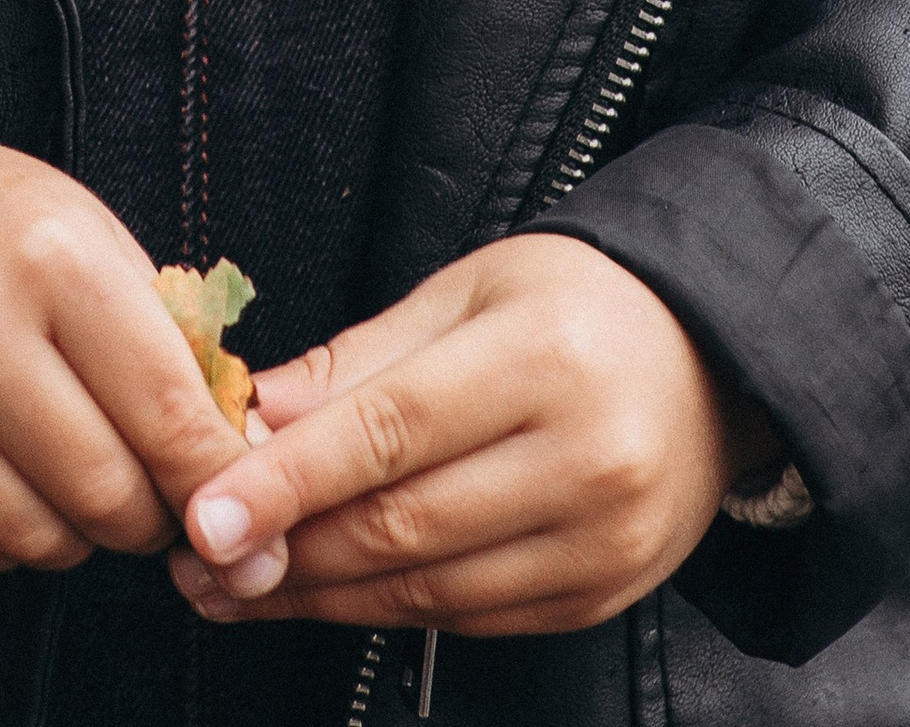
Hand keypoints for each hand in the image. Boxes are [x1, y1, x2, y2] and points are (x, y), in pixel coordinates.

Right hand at [0, 93, 246, 575]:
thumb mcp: (81, 232)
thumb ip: (162, 339)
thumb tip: (241, 464)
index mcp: (45, 257)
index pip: (168, 414)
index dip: (217, 477)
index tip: (237, 504)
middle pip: (106, 493)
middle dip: (149, 515)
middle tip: (152, 499)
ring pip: (37, 540)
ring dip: (77, 533)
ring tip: (73, 481)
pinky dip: (2, 537)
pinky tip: (1, 479)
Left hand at [170, 234, 769, 638]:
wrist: (712, 358)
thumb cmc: (579, 304)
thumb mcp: (469, 289)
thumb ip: (358, 359)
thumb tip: (253, 412)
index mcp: (543, 360)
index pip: (391, 433)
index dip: (289, 481)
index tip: (204, 514)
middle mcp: (583, 461)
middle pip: (402, 525)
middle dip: (284, 550)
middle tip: (196, 558)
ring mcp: (599, 543)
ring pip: (427, 589)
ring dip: (319, 595)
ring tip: (236, 584)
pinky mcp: (598, 596)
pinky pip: (469, 619)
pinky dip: (387, 607)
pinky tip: (327, 590)